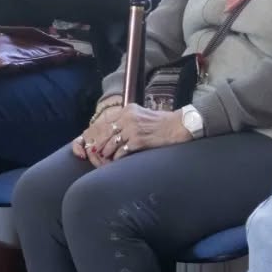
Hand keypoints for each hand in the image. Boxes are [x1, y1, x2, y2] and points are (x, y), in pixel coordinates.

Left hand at [74, 103, 190, 166]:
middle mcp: (128, 117)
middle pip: (104, 133)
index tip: (91, 143)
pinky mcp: (138, 140)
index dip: (96, 134)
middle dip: (98, 145)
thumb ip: (128, 121)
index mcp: (128, 110)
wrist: (179, 126)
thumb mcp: (142, 116)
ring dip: (107, 153)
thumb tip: (113, 134)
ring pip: (111, 143)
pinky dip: (117, 158)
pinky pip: (121, 151)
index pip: (105, 122)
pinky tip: (117, 161)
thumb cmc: (162, 123)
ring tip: (105, 158)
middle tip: (94, 153)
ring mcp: (133, 128)